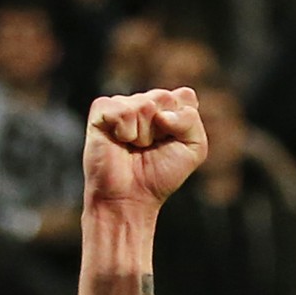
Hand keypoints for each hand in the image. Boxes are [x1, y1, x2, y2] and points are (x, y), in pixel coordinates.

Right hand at [84, 88, 207, 209]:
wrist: (130, 198)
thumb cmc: (160, 175)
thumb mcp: (194, 148)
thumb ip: (190, 120)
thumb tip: (161, 113)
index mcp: (168, 108)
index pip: (185, 96)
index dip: (182, 122)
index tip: (172, 142)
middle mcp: (145, 102)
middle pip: (165, 97)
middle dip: (162, 129)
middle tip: (150, 147)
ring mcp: (122, 104)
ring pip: (144, 104)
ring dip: (143, 134)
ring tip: (134, 147)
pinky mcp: (101, 111)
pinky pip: (122, 110)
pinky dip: (125, 131)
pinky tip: (119, 141)